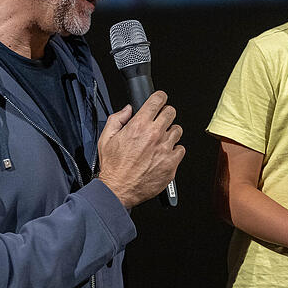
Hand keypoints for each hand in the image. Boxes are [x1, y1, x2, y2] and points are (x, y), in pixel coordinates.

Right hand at [97, 91, 184, 207]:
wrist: (118, 190)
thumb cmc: (113, 167)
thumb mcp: (106, 138)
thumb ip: (117, 119)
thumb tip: (127, 110)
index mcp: (139, 125)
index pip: (157, 100)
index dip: (159, 97)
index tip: (160, 99)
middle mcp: (154, 135)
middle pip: (171, 112)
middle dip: (165, 114)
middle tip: (160, 121)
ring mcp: (165, 149)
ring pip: (178, 130)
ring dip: (170, 133)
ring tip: (160, 141)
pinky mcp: (171, 163)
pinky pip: (181, 149)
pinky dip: (174, 150)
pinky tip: (164, 154)